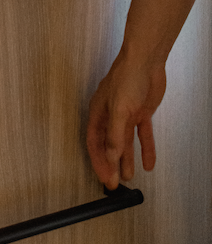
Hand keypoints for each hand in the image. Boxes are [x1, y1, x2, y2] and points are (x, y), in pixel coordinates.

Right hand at [86, 50, 166, 189]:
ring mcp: (126, 114)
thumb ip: (115, 136)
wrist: (146, 61)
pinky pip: (142, 135)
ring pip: (124, 142)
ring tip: (129, 175)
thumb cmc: (126, 77)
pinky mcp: (141, 112)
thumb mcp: (119, 110)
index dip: (99, 161)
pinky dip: (145, 149)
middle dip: (111, 164)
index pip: (95, 142)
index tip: (105, 178)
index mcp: (99, 113)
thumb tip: (111, 157)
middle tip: (114, 182)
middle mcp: (110, 115)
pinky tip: (148, 162)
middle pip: (108, 144)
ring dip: (126, 159)